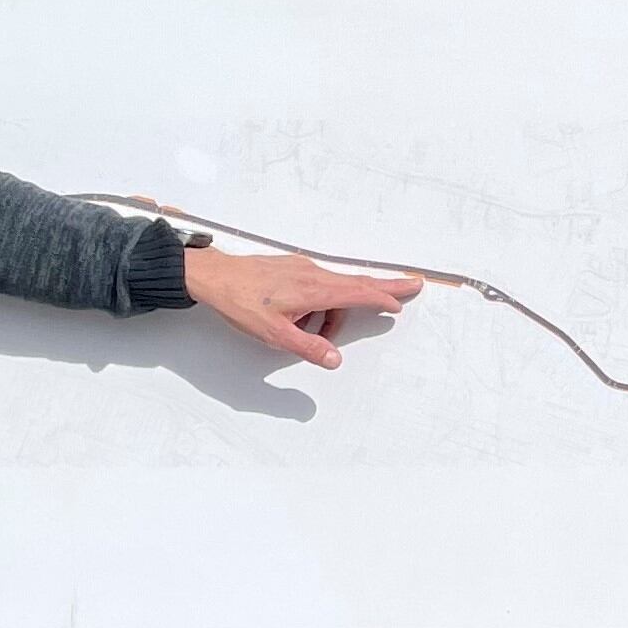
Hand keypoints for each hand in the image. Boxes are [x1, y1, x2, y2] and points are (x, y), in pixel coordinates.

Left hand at [183, 249, 423, 369]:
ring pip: (334, 289)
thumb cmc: (241, 302)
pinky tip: (302, 317)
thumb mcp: (273, 334)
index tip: (402, 302)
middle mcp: (314, 274)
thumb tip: (334, 359)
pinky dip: (322, 302)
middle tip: (413, 285)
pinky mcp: (293, 268)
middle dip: (387, 286)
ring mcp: (304, 268)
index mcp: (314, 290)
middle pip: (358, 282)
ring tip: (316, 333)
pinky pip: (318, 285)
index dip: (382, 299)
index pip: (358, 293)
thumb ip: (308, 347)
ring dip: (336, 310)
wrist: (214, 277)